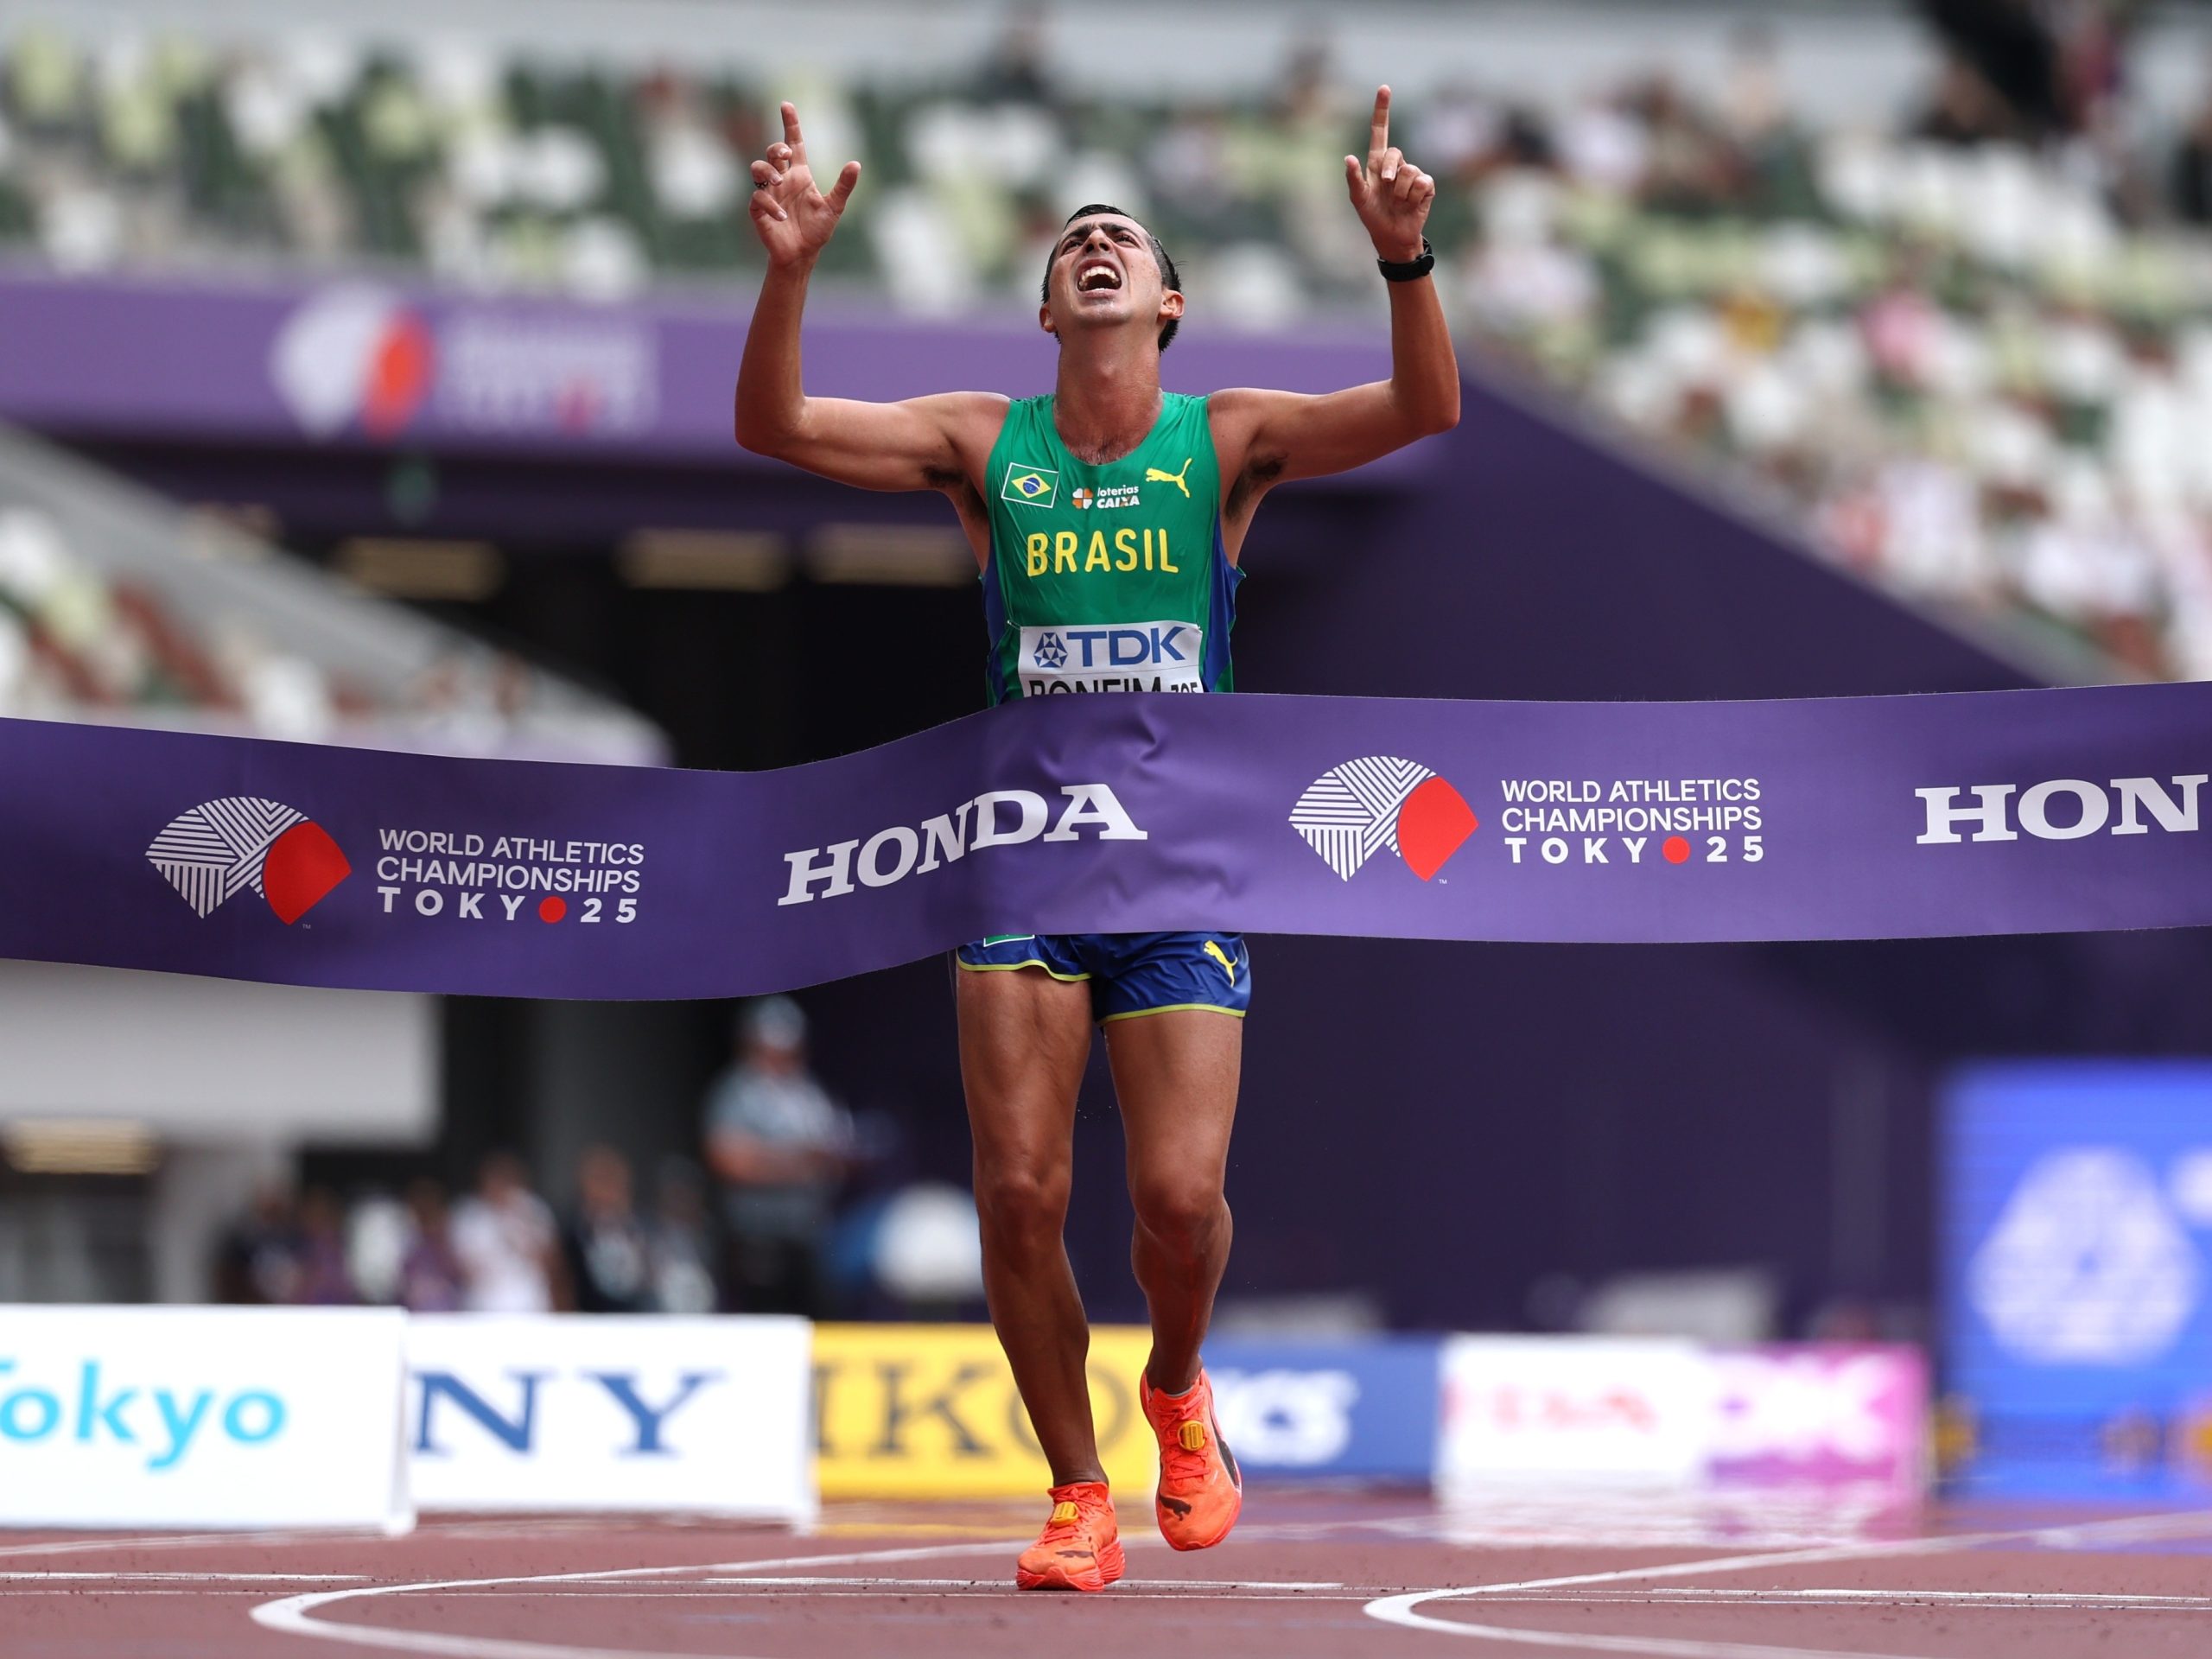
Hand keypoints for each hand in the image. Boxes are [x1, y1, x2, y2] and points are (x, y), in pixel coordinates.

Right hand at [749, 101, 861, 268]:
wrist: (802, 254)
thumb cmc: (817, 230)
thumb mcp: (835, 207)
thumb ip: (843, 186)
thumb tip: (856, 164)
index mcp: (800, 174)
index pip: (793, 142)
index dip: (790, 123)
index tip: (786, 105)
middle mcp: (782, 179)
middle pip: (773, 152)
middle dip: (776, 147)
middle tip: (785, 154)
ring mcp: (769, 193)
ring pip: (757, 169)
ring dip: (767, 170)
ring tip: (779, 181)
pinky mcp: (759, 210)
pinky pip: (758, 198)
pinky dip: (770, 205)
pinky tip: (782, 216)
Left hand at [1342, 86, 1434, 263]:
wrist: (1392, 236)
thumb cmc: (1373, 216)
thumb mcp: (1359, 199)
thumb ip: (1353, 179)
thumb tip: (1348, 157)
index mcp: (1378, 163)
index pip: (1380, 131)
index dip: (1382, 110)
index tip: (1384, 88)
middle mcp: (1396, 164)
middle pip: (1395, 153)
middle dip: (1390, 171)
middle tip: (1386, 186)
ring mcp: (1413, 174)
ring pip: (1408, 172)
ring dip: (1400, 192)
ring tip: (1398, 203)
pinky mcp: (1426, 186)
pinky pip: (1421, 183)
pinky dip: (1413, 197)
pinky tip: (1411, 204)